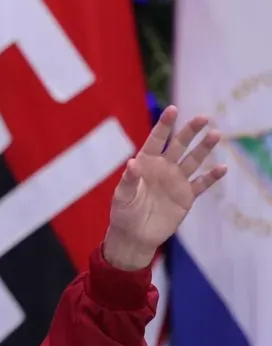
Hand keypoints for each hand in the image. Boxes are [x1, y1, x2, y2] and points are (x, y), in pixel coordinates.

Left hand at [102, 105, 226, 269]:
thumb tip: (132, 163)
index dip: (164, 125)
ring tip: (216, 134)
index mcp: (145, 163)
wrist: (134, 235)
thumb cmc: (123, 213)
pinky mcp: (187, 196)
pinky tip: (222, 167)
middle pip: (179, 145)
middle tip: (203, 117)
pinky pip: (202, 184)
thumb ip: (129, 180)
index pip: (156, 140)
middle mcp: (163, 168)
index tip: (173, 109)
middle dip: (190, 131)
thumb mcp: (122, 197)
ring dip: (205, 148)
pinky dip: (212, 176)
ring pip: (193, 160)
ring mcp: (176, 180)